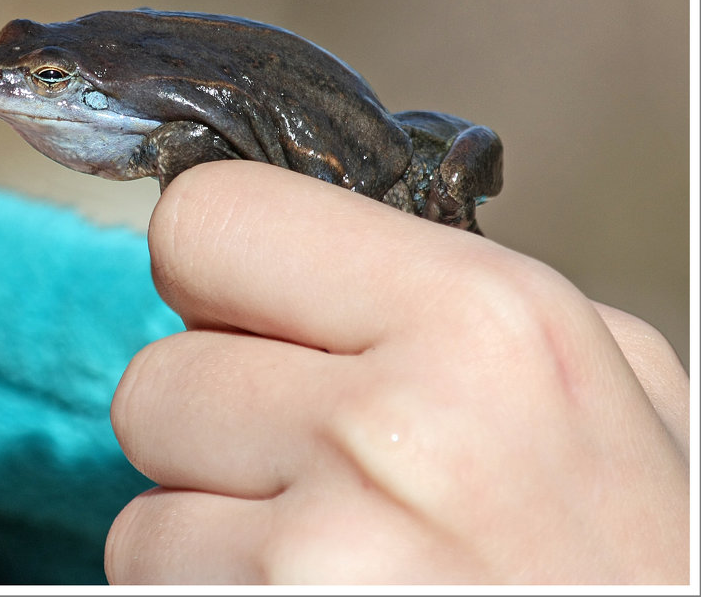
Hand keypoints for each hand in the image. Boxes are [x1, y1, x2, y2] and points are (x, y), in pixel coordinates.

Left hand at [105, 161, 688, 583]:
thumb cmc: (640, 557)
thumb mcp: (611, 381)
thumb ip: (451, 290)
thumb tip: (301, 243)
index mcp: (481, 319)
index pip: (204, 219)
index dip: (211, 270)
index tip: (243, 313)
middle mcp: (391, 428)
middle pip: (152, 376)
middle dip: (212, 417)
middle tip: (306, 461)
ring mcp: (320, 556)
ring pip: (138, 502)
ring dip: (206, 524)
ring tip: (323, 550)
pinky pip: (149, 582)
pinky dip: (205, 589)